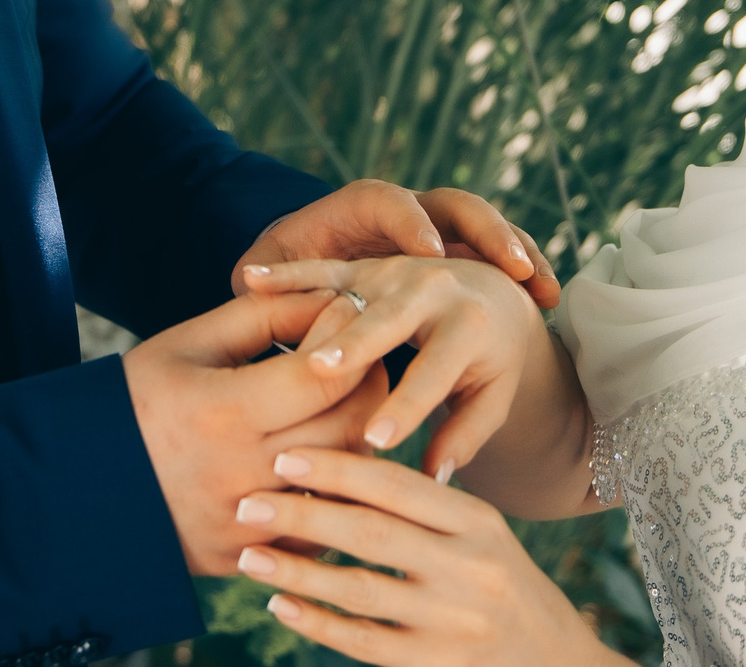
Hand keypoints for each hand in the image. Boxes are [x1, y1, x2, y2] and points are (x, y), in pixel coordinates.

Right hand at [122, 290, 388, 575]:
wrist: (78, 484)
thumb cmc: (137, 399)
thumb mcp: (190, 343)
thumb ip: (265, 315)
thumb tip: (334, 300)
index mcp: (222, 412)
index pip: (325, 375)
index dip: (352, 343)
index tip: (353, 322)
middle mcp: (238, 473)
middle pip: (347, 428)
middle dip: (370, 387)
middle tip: (366, 364)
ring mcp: (243, 525)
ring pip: (343, 482)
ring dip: (360, 440)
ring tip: (347, 408)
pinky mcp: (244, 557)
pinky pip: (319, 529)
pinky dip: (334, 496)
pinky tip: (325, 463)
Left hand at [233, 449, 628, 666]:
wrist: (558, 663)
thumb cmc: (504, 587)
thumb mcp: (482, 535)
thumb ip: (425, 508)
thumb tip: (336, 472)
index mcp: (476, 521)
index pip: (395, 485)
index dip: (336, 468)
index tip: (283, 456)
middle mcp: (469, 567)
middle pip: (371, 532)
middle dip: (303, 514)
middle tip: (247, 502)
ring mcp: (454, 621)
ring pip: (359, 589)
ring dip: (297, 570)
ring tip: (248, 554)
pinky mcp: (438, 664)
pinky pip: (364, 642)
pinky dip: (317, 622)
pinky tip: (281, 604)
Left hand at [235, 181, 558, 309]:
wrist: (319, 262)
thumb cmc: (291, 271)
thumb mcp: (271, 269)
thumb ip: (268, 276)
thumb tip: (249, 282)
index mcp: (360, 205)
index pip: (388, 200)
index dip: (409, 223)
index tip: (430, 252)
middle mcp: (408, 208)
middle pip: (453, 203)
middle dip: (485, 231)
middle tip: (511, 266)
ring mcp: (442, 225)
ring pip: (488, 223)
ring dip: (517, 250)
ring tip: (543, 286)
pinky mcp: (463, 250)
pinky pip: (503, 250)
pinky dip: (529, 268)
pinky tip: (550, 297)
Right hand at [241, 255, 541, 479]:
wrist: (495, 291)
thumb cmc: (492, 360)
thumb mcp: (494, 395)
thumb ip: (465, 436)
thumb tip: (434, 481)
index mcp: (471, 323)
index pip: (434, 371)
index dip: (406, 406)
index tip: (374, 440)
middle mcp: (434, 287)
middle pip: (390, 320)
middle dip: (355, 345)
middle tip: (319, 372)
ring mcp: (395, 269)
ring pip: (349, 292)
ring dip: (314, 312)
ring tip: (280, 331)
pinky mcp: (366, 263)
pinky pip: (323, 268)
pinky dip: (288, 273)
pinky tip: (250, 280)